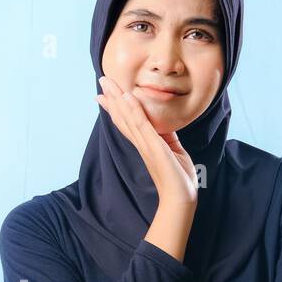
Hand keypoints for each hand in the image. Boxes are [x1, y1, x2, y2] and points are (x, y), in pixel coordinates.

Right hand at [97, 75, 199, 206]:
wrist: (180, 200)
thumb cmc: (178, 179)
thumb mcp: (174, 151)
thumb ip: (167, 137)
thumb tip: (164, 125)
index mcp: (145, 145)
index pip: (127, 123)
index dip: (116, 108)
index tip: (105, 96)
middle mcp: (142, 144)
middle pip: (122, 117)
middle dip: (112, 99)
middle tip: (101, 81)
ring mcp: (146, 145)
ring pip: (128, 118)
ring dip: (117, 99)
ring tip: (107, 84)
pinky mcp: (154, 147)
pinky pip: (142, 125)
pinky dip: (133, 110)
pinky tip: (126, 97)